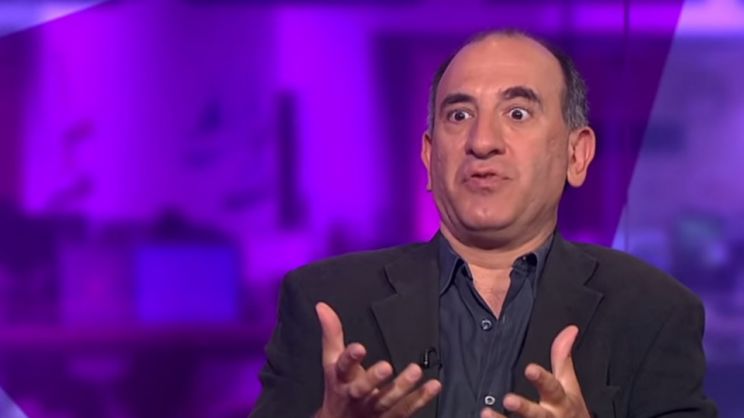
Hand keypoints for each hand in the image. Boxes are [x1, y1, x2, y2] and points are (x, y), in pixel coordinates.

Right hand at [314, 302, 440, 417]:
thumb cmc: (338, 387)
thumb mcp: (331, 361)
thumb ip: (331, 334)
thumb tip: (322, 306)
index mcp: (341, 379)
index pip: (342, 368)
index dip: (350, 359)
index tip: (359, 348)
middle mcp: (355, 396)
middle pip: (362, 389)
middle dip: (373, 379)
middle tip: (386, 366)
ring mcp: (373, 409)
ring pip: (387, 400)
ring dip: (402, 387)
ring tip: (415, 370)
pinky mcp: (389, 417)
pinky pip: (406, 409)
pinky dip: (421, 398)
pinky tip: (434, 385)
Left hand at [481, 325, 589, 417]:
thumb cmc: (571, 411)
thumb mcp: (570, 385)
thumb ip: (563, 358)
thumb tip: (570, 329)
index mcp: (560, 400)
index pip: (552, 387)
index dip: (541, 378)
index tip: (530, 369)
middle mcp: (550, 416)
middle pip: (537, 413)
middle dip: (524, 407)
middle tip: (508, 399)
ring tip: (486, 413)